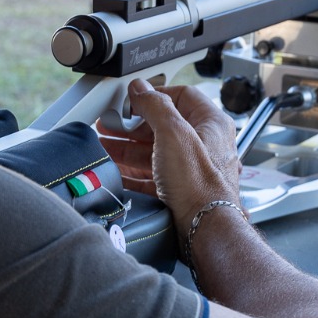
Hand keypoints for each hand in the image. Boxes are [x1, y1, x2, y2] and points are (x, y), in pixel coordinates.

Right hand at [98, 78, 240, 221]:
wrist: (204, 229)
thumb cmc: (199, 185)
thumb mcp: (174, 133)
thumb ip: (155, 106)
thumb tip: (140, 88)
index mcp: (211, 124)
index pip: (182, 95)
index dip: (154, 94)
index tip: (132, 100)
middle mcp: (205, 146)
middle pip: (164, 126)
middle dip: (133, 125)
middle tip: (112, 124)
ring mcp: (192, 170)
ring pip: (156, 153)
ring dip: (128, 149)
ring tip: (106, 146)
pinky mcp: (180, 192)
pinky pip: (152, 177)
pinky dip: (133, 173)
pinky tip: (117, 172)